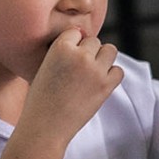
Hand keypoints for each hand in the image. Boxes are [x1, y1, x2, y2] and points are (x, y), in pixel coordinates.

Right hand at [19, 27, 123, 143]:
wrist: (45, 126)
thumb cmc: (40, 98)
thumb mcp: (44, 66)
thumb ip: (62, 50)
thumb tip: (83, 35)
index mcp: (60, 47)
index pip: (76, 32)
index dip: (73, 44)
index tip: (68, 59)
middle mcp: (80, 55)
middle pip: (94, 41)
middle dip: (88, 52)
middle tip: (79, 69)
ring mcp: (95, 70)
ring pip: (110, 50)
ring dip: (103, 59)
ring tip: (91, 72)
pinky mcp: (106, 86)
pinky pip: (118, 70)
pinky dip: (111, 75)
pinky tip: (99, 82)